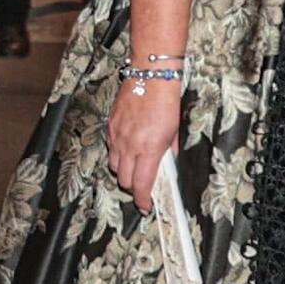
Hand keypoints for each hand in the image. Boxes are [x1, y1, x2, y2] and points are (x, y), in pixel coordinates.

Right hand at [107, 70, 185, 204]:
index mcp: (149, 150)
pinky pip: (110, 148)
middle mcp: (130, 146)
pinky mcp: (110, 127)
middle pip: (124, 180)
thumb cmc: (166, 102)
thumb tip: (165, 164)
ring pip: (114, 166)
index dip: (143, 200)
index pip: (142, 185)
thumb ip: (168, 151)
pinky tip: (127, 149)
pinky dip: (117, 154)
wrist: (150, 77)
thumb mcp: (174, 131)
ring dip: (123, 171)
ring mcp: (117, 137)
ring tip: (133, 168)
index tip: (145, 206)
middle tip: (141, 187)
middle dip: (133, 188)